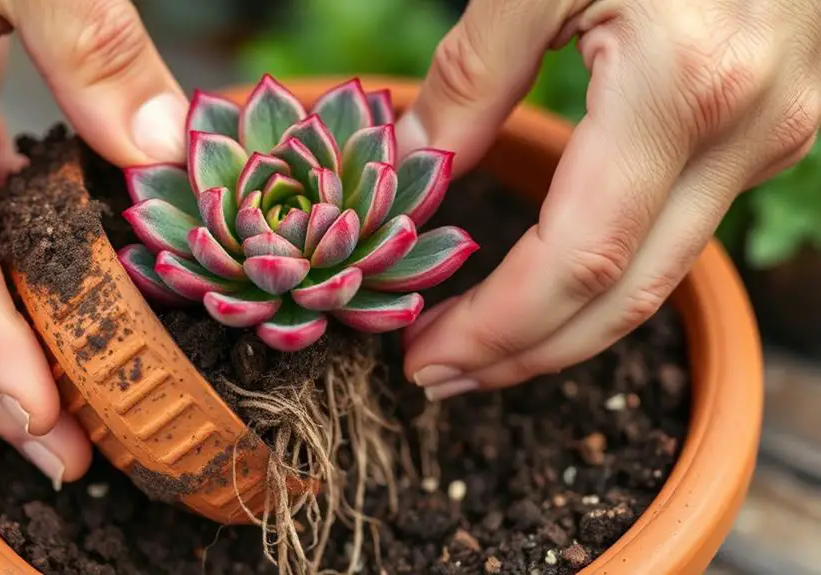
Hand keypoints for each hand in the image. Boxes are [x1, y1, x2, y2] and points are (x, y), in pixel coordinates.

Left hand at [397, 0, 820, 398]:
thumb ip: (476, 67)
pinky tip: (548, 280)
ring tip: (480, 348)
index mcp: (686, 87)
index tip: (423, 357)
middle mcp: (747, 131)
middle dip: (527, 356)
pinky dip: (605, 273)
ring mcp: (773, 134)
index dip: (500, 328)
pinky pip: (679, 228)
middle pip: (628, 297)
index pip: (581, 260)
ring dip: (565, 327)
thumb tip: (415, 165)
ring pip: (661, 274)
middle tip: (439, 378)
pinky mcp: (771, 125)